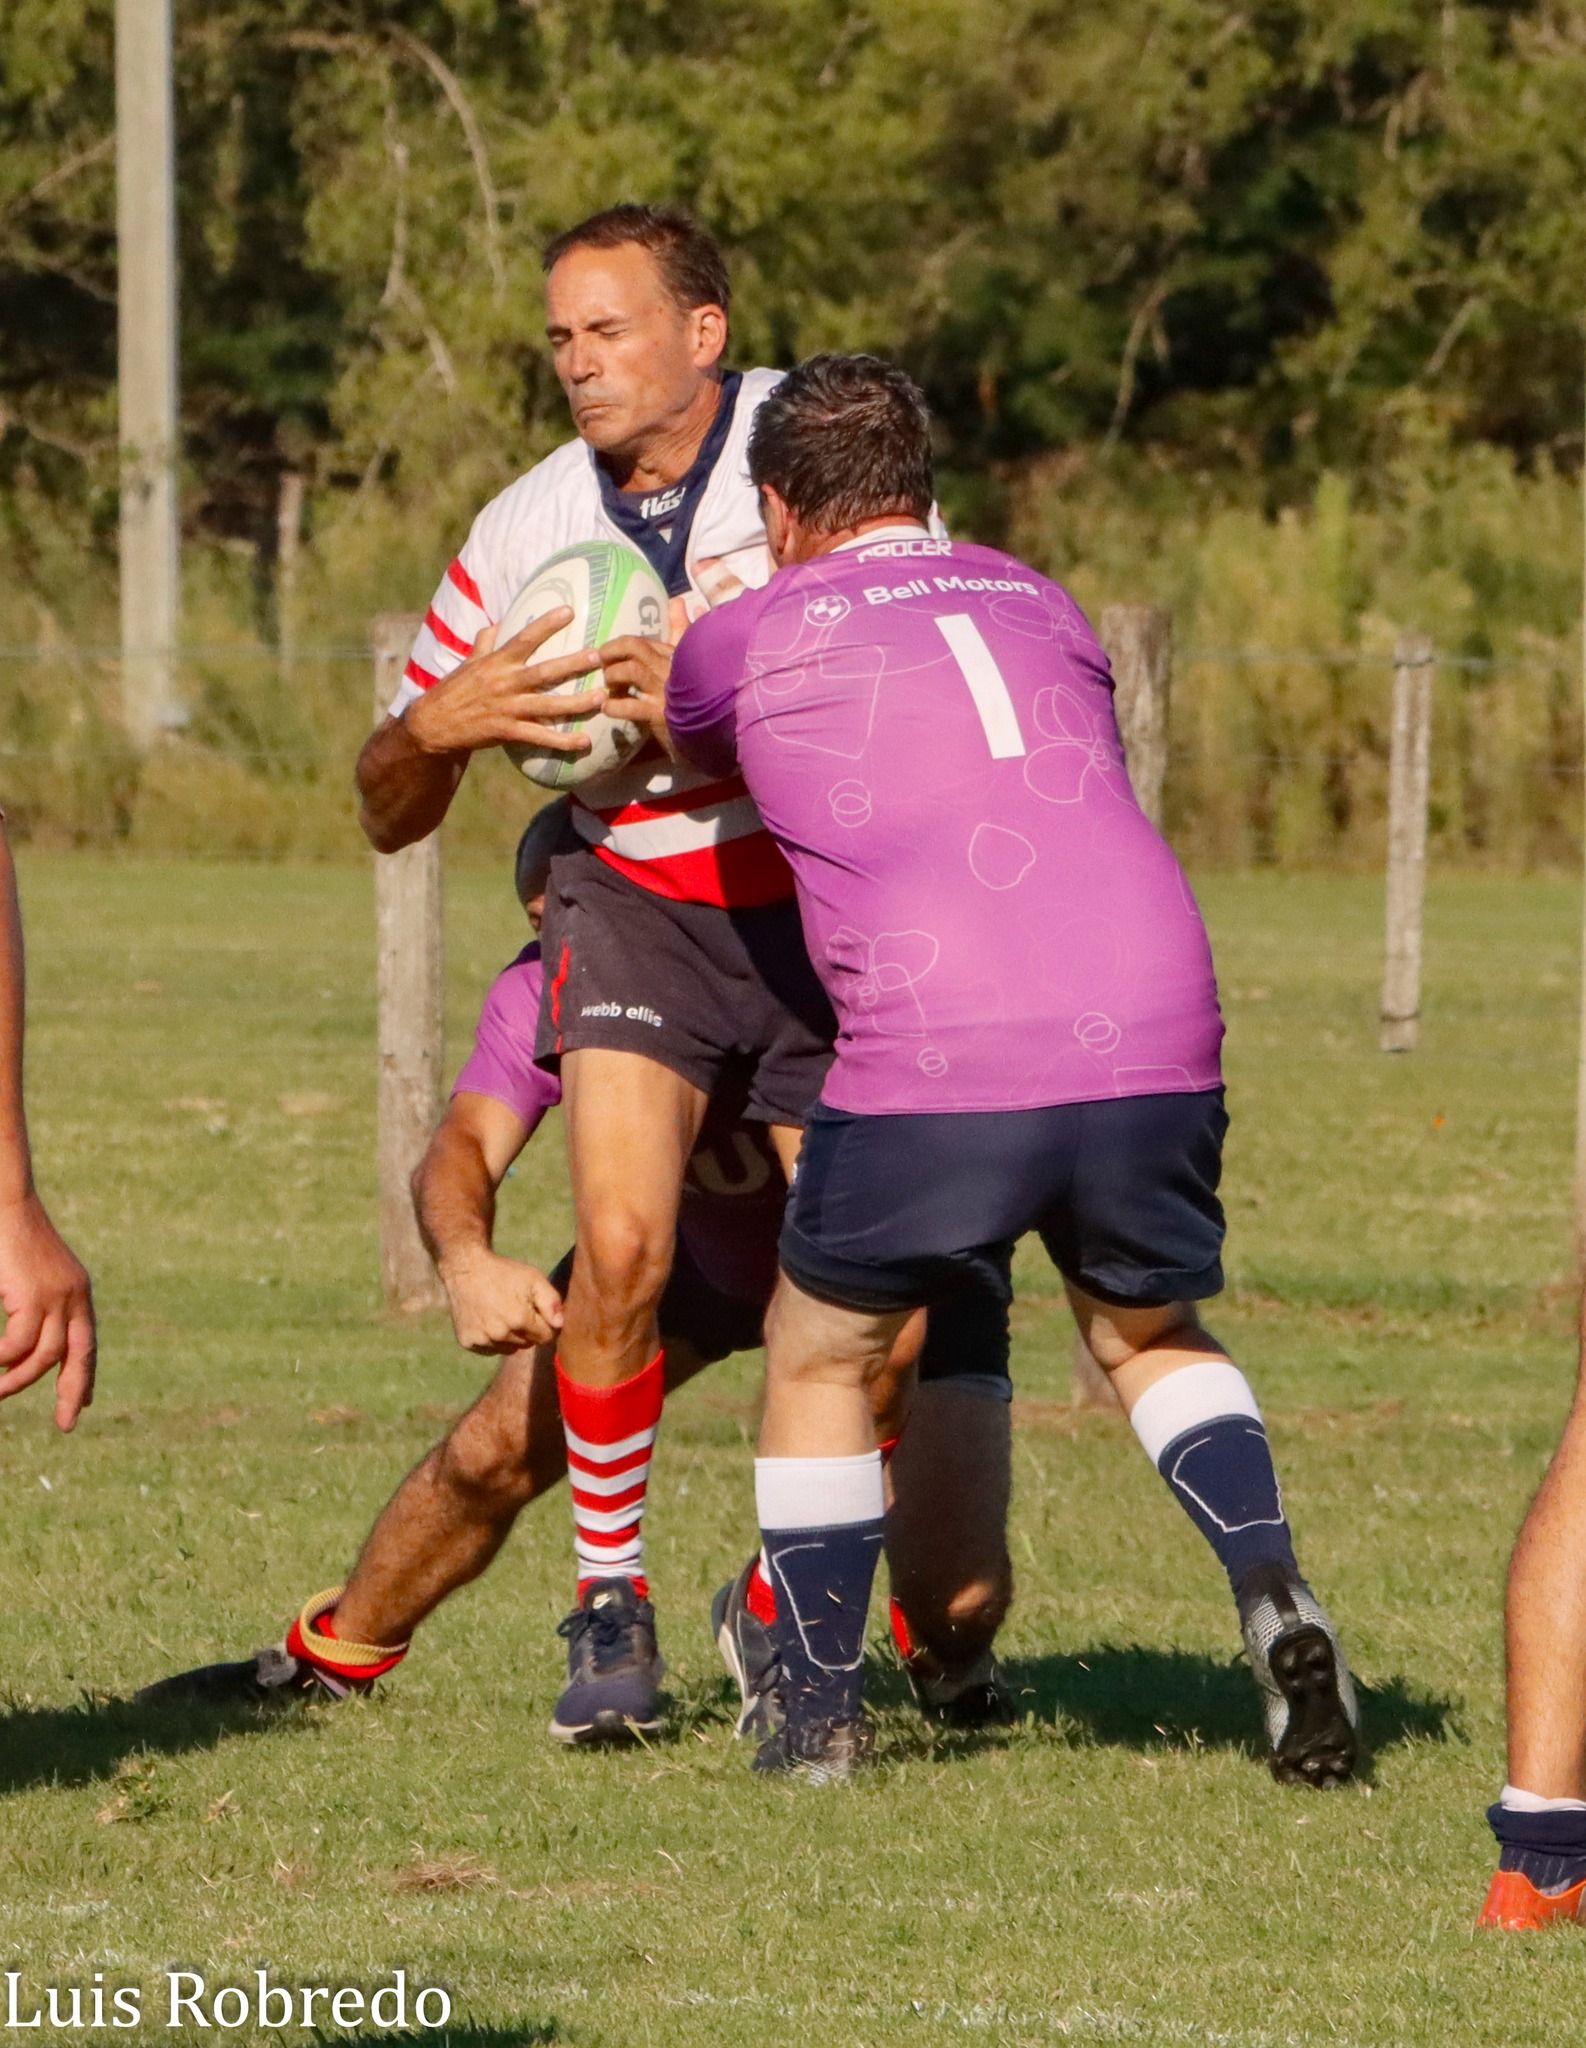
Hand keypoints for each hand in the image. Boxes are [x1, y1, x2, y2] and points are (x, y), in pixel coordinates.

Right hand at [0, 1194, 95, 1430]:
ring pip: (44, 1355)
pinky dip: (1, 1358)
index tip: (84, 1402)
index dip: (84, 1374)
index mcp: (76, 1292)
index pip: (86, 1342)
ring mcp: (58, 1295)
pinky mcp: (34, 1294)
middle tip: (67, 1423)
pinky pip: (18, 1343)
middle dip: (73, 1391)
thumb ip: (32, 1308)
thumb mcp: (28, 1279)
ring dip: (18, 1379)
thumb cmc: (9, 1239)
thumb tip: (22, 1342)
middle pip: (80, 1354)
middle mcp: (75, 1295)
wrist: (6, 1202)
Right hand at [405, 611, 606, 758]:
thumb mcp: (469, 662)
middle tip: (598, 656)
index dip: (546, 623)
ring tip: (601, 698)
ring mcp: (506, 708)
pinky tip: (584, 742)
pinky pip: (539, 737)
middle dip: (573, 664)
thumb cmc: (454, 690)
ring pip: (548, 705)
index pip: (524, 638)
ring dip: (577, 703)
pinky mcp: (506, 732)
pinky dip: (562, 741)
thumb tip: (498, 622)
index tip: (570, 610)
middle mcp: (503, 683)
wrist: (433, 724)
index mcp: (496, 661)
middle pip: (544, 671)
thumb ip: (485, 642)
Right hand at [438, 1247, 563, 1354]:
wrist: (466, 1269)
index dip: (545, 1325)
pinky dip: (494, 1340)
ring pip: (510, 1349)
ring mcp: (482, 1340)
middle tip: (519, 1309)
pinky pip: (491, 1350)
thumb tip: (560, 1324)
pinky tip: (489, 1320)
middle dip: (529, 1330)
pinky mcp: (468, 1342)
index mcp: (519, 1319)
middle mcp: (500, 1334)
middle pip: (528, 1344)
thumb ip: (552, 1302)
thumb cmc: (505, 1273)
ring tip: (503, 1314)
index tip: (538, 1313)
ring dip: (512, 1337)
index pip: (546, 1337)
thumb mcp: (534, 1279)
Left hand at [596, 593, 690, 754]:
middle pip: (634, 647)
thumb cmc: (698, 693)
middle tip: (602, 664)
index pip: (642, 641)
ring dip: (612, 676)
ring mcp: (666, 692)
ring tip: (608, 688)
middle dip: (611, 651)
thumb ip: (682, 629)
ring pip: (631, 671)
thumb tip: (678, 600)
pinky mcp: (662, 716)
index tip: (610, 656)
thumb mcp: (691, 658)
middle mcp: (670, 669)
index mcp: (675, 655)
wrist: (712, 731)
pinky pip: (632, 706)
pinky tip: (607, 708)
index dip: (619, 646)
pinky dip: (614, 706)